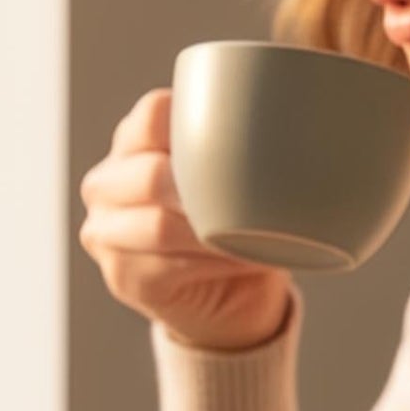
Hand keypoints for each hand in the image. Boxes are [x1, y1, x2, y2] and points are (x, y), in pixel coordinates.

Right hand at [78, 87, 295, 350]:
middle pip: (150, 174)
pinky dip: (215, 262)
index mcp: (131, 143)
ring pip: (159, 226)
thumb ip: (239, 141)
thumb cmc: (233, 220)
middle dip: (208, 188)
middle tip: (259, 197)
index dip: (198, 125)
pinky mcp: (123, 277)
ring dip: (214, 231)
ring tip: (257, 232)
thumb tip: (303, 114)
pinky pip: (169, 266)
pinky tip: (246, 258)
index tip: (248, 144)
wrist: (226, 296)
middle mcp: (106, 185)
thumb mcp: (230, 171)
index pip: (152, 116)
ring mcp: (106, 233)